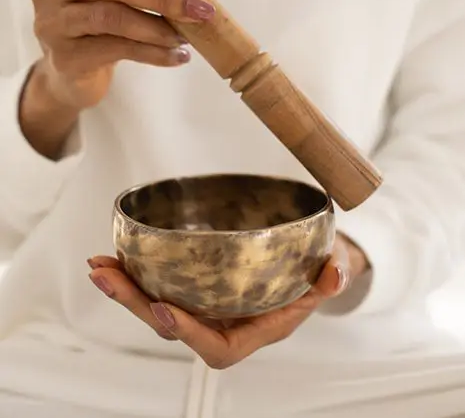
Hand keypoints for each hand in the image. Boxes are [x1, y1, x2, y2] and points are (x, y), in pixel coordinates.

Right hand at [28, 0, 213, 110]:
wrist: (71, 70)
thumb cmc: (99, 15)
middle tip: (199, 8)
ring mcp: (52, 22)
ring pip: (110, 17)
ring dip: (157, 28)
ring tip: (187, 37)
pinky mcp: (65, 57)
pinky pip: (115, 51)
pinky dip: (153, 54)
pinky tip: (177, 57)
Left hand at [88, 234, 365, 368]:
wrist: (307, 263)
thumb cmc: (317, 271)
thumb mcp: (332, 271)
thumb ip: (333, 276)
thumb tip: (333, 272)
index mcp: (255, 328)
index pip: (217, 345)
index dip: (189, 332)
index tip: (165, 308)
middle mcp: (224, 321)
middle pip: (173, 324)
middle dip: (137, 303)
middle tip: (106, 275)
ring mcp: (208, 304)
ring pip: (161, 306)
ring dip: (127, 287)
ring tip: (100, 266)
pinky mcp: (198, 286)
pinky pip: (163, 285)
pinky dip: (138, 273)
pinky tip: (119, 254)